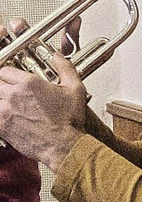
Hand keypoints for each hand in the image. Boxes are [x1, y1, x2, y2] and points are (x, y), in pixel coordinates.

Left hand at [0, 50, 87, 170]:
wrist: (64, 146)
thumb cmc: (69, 120)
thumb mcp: (75, 88)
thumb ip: (65, 67)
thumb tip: (58, 55)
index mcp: (29, 83)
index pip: (6, 70)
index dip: (8, 73)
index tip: (11, 78)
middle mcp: (14, 95)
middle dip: (2, 84)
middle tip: (9, 90)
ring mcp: (6, 111)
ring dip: (0, 98)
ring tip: (8, 103)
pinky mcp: (2, 127)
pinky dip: (0, 114)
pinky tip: (6, 116)